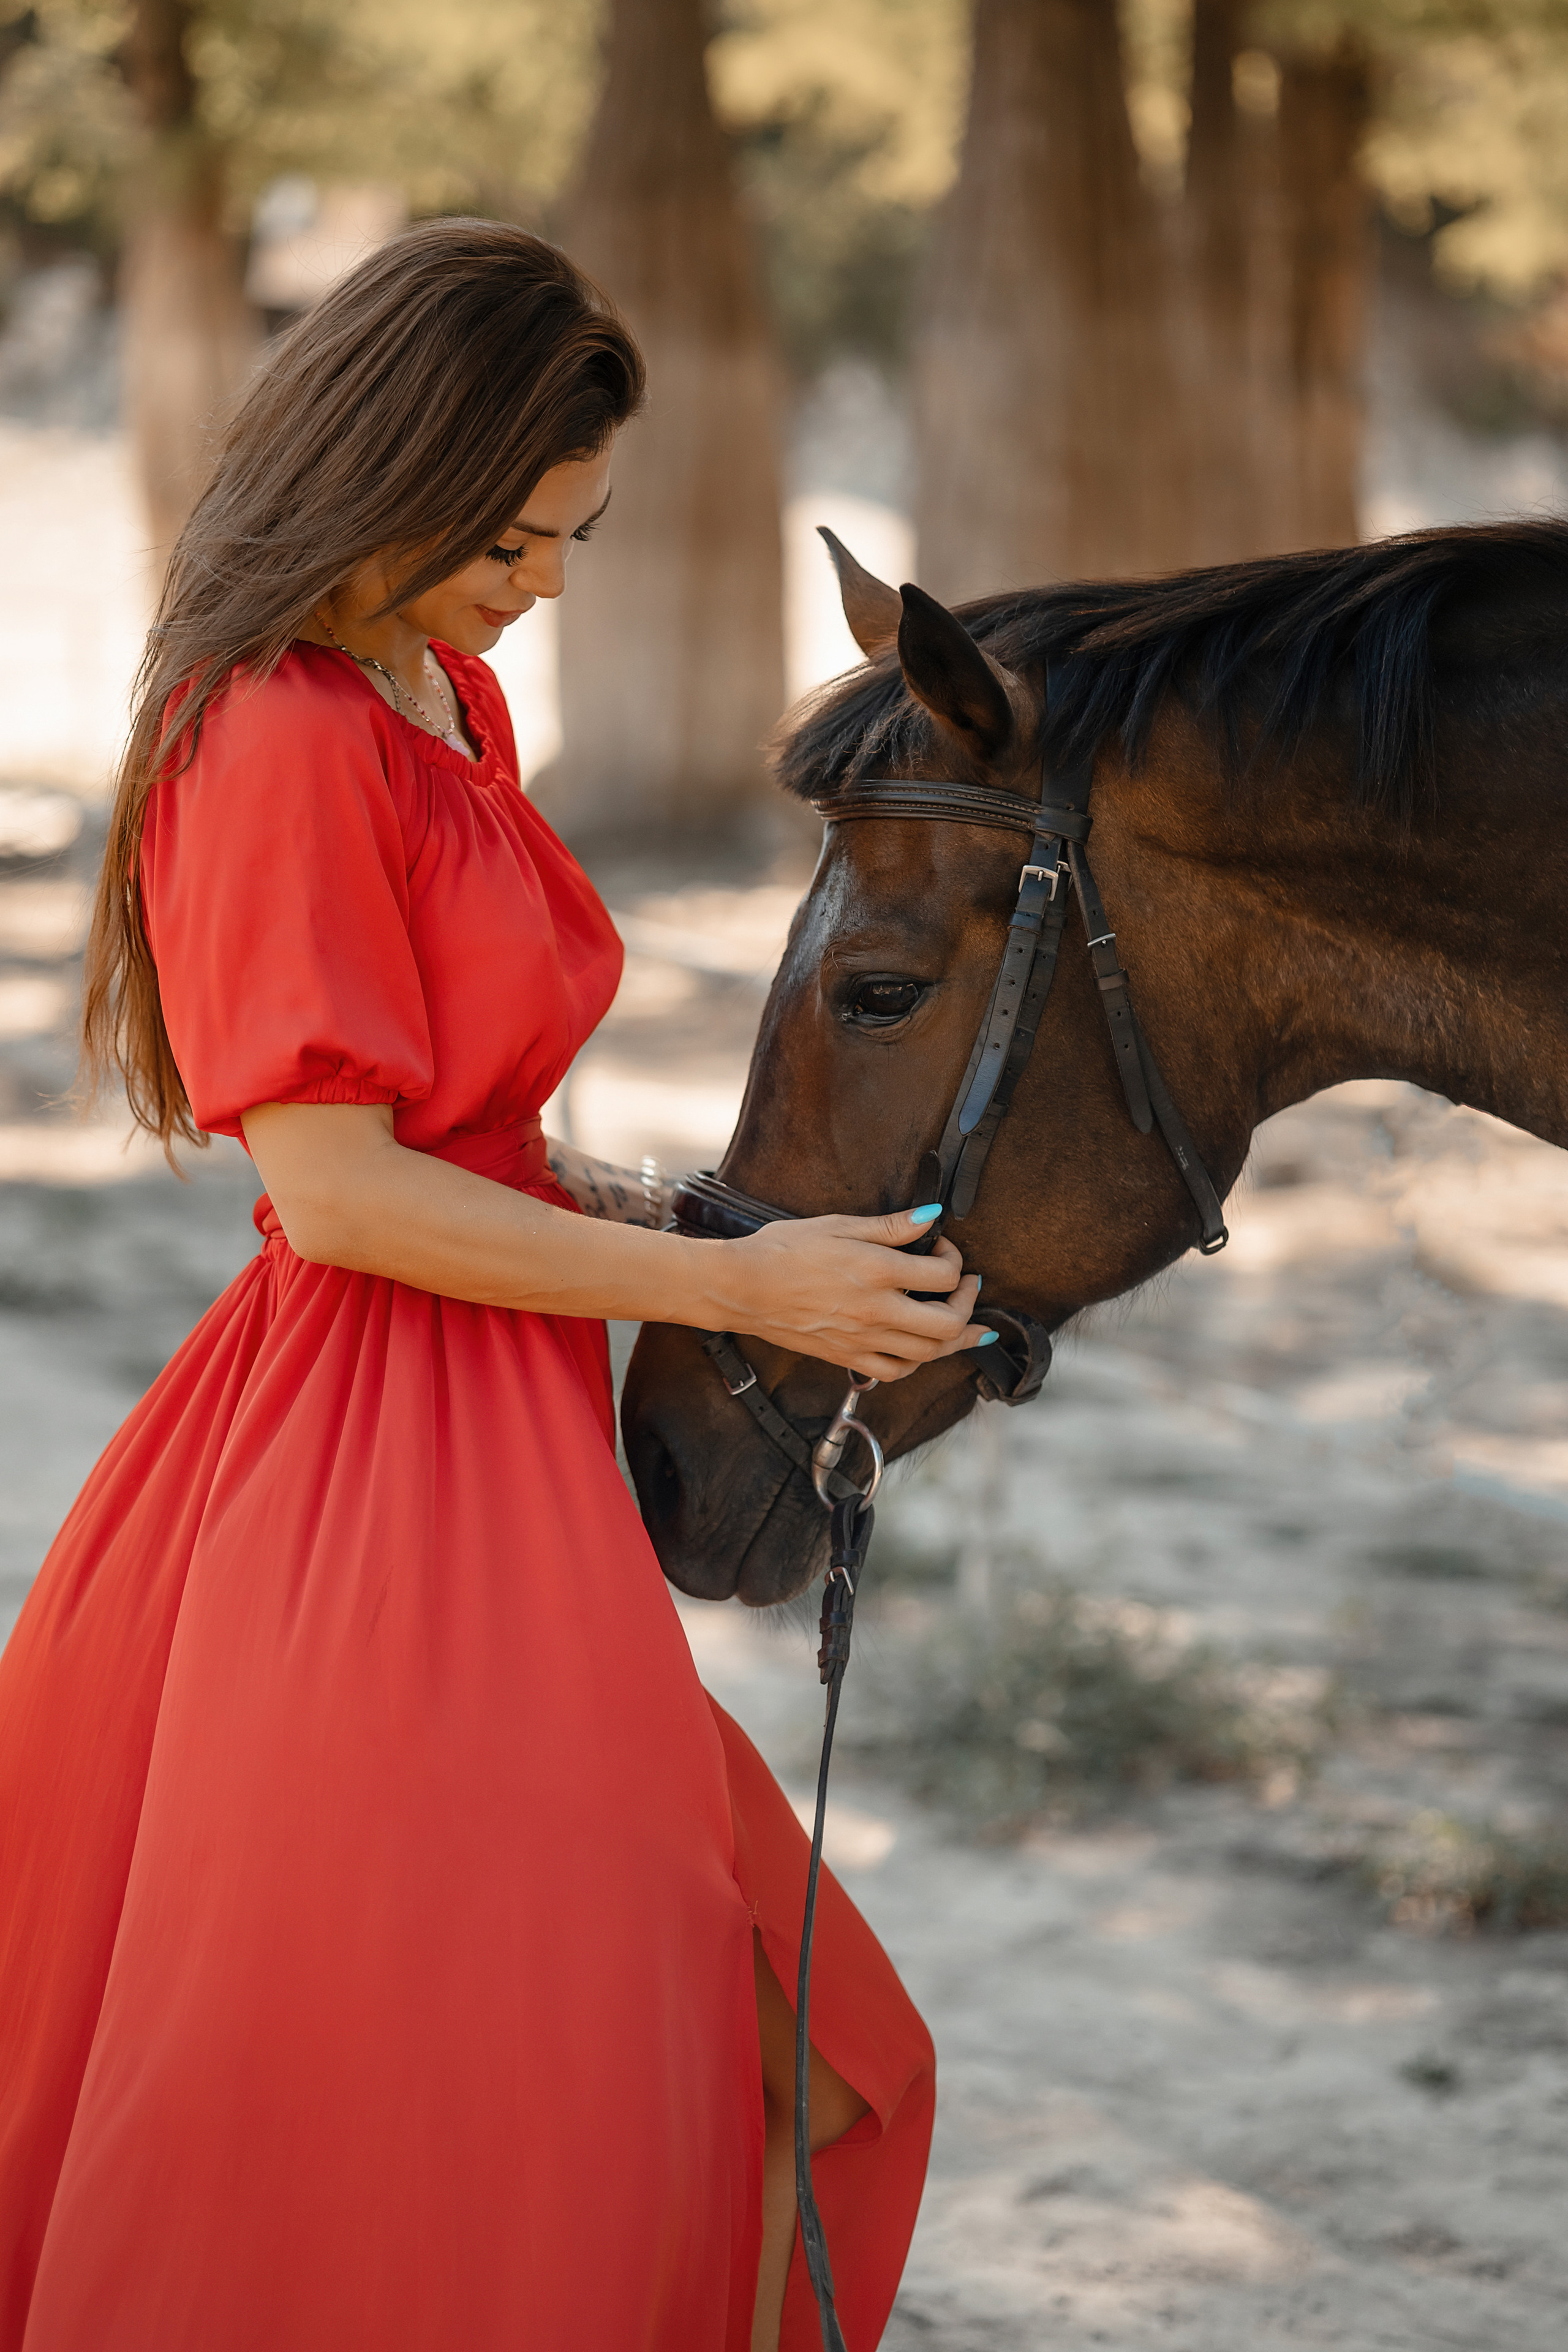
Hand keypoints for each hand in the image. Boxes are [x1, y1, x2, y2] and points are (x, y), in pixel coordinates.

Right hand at [707, 1205, 990, 1381]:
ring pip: (928, 1354)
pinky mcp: (846, 1356)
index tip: (944, 1247)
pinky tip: (920, 1350)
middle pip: (947, 1324)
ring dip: (954, 1340)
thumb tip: (930, 1218)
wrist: (741, 1287)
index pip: (943, 1275)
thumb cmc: (783, 1250)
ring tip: (967, 1327)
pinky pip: (895, 1371)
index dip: (955, 1260)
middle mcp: (876, 1311)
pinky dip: (916, 1363)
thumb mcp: (838, 1225)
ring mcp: (862, 1339)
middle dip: (968, 1305)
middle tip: (969, 1288)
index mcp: (877, 1271)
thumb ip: (890, 1226)